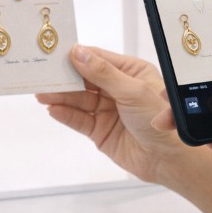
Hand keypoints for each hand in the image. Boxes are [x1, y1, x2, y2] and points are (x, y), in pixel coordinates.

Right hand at [36, 45, 192, 183]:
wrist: (168, 159)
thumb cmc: (160, 121)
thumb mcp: (133, 91)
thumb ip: (103, 73)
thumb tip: (78, 53)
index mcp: (131, 72)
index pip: (98, 59)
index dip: (76, 56)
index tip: (55, 54)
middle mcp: (118, 89)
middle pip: (84, 79)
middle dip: (64, 78)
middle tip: (43, 74)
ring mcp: (108, 110)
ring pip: (79, 100)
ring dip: (61, 96)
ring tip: (43, 93)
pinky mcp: (101, 131)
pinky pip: (80, 120)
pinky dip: (66, 114)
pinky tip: (53, 109)